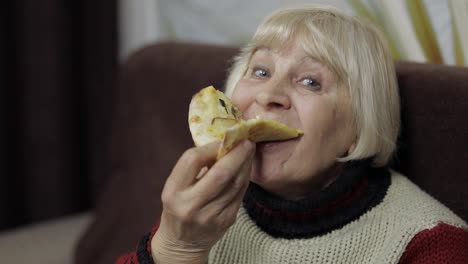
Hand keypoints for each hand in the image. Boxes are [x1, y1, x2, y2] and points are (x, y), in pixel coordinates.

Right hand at [151, 140, 254, 263]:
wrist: (182, 244)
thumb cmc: (178, 208)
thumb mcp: (175, 187)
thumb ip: (194, 168)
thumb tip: (220, 143)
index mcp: (173, 192)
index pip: (192, 160)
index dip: (210, 146)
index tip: (222, 138)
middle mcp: (190, 205)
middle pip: (220, 174)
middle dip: (236, 154)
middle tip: (246, 141)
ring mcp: (210, 216)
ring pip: (235, 184)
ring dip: (245, 164)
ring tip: (249, 151)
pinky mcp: (226, 221)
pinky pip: (240, 194)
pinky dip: (245, 178)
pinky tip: (246, 169)